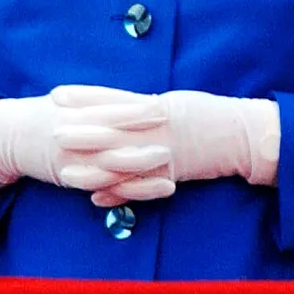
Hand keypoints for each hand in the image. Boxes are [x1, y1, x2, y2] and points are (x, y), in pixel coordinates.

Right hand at [0, 87, 174, 199]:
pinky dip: (126, 186)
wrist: (8, 136)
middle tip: (172, 127)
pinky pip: (101, 183)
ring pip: (110, 158)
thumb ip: (94, 101)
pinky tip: (147, 188)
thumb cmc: (41, 117)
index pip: (109, 105)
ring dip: (141, 160)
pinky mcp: (70, 175)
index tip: (161, 102)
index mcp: (74, 109)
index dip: (135, 104)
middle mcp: (73, 130)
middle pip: (114, 130)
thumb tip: (129, 98)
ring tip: (169, 159)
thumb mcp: (65, 102)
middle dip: (143, 129)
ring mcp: (72, 154)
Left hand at [50, 86, 281, 206]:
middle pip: (111, 128)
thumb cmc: (209, 115)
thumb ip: (144, 106)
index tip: (56, 94)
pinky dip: (119, 192)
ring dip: (92, 167)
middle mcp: (155, 127)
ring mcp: (163, 150)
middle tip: (51, 130)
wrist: (242, 134)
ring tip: (64, 172)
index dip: (82, 96)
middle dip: (80, 130)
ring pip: (122, 160)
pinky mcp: (171, 173)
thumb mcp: (174, 103)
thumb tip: (116, 106)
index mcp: (153, 105)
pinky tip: (96, 199)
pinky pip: (141, 185)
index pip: (110, 98)